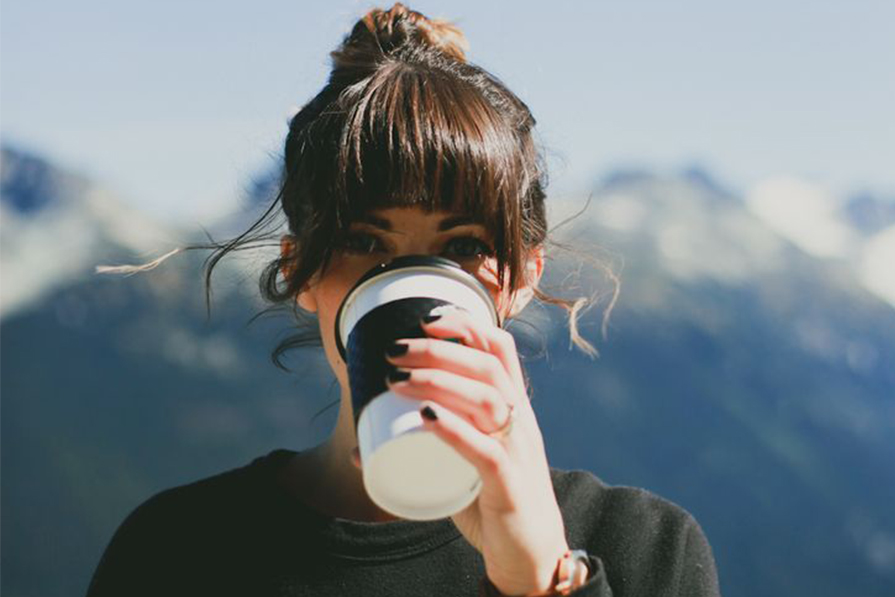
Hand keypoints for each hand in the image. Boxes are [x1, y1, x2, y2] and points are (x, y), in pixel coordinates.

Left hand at [385, 309, 568, 595]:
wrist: (532, 555)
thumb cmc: (493, 502)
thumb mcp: (462, 465)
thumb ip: (420, 451)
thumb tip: (359, 449)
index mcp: (513, 407)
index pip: (499, 348)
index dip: (466, 323)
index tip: (425, 319)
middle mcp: (519, 421)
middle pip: (486, 365)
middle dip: (437, 348)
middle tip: (393, 352)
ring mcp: (517, 450)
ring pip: (486, 398)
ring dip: (439, 380)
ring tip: (396, 380)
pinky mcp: (509, 485)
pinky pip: (486, 450)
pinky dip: (455, 429)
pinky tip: (428, 416)